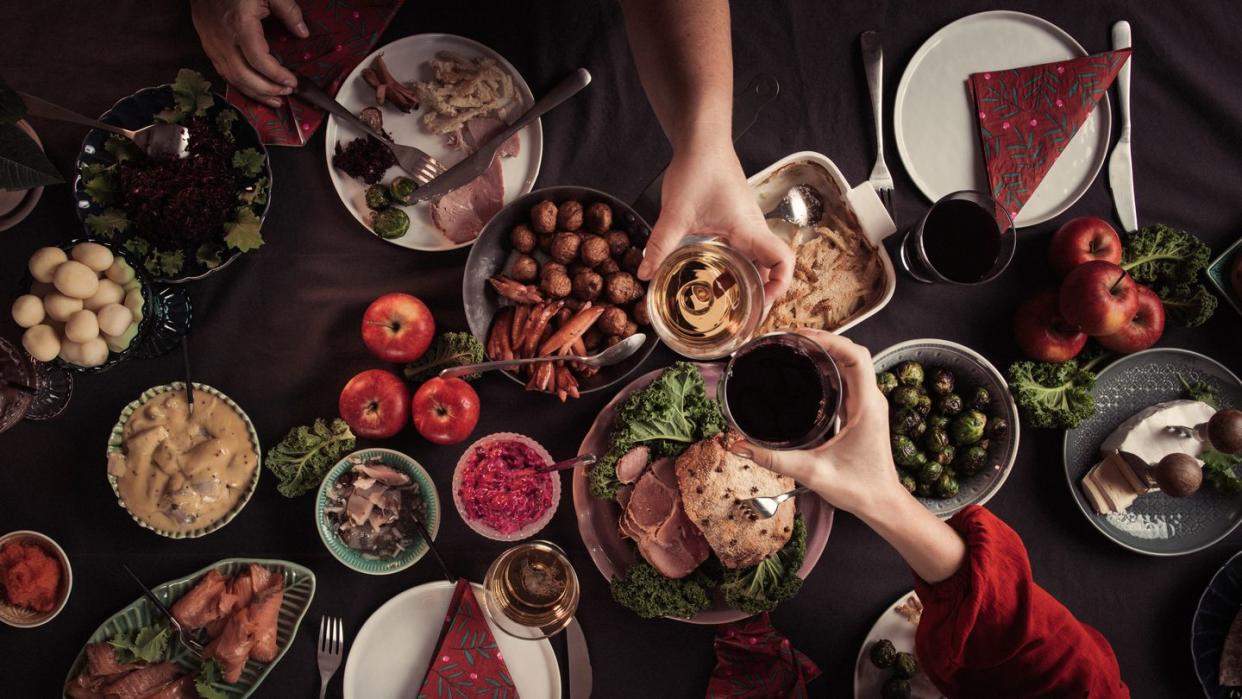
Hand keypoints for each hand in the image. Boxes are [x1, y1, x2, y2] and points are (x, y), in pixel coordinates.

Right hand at [190, 0, 309, 107]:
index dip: (277, 76)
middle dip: (267, 89)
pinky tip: (254, 89)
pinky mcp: (207, 45)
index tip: (292, 81)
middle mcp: (223, 39)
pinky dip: (240, 84)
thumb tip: (302, 32)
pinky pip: (223, 71)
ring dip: (254, 92)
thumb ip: (288, 11)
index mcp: (240, 25)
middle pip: (244, 76)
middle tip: (287, 92)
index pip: (259, 61)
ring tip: (275, 99)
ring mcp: (212, 43)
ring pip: (231, 78)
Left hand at [636, 137, 793, 302]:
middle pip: (773, 266)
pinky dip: (738, 265)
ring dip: (750, 280)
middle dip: (764, 292)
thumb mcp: (676, 214)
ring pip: (758, 259)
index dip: (780, 286)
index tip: (763, 304)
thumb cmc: (699, 169)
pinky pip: (745, 248)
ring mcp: (746, 224)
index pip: (783, 261)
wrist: (702, 141)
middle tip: (745, 313)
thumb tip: (645, 274)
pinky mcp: (736, 220)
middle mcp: (753, 228)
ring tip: (730, 301)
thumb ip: (660, 245)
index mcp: (749, 229)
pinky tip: (717, 275)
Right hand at [730, 329, 906, 518]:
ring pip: (852, 364)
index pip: (856, 357)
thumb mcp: (812, 473)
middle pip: (852, 353)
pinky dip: (830, 366)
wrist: (882, 504)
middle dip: (824, 339)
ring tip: (796, 348)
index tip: (801, 336)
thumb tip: (739, 446)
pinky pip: (850, 378)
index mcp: (866, 408)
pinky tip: (809, 371)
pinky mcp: (862, 412)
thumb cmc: (858, 489)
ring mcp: (869, 405)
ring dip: (828, 351)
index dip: (831, 340)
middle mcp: (871, 400)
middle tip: (791, 339)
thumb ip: (774, 460)